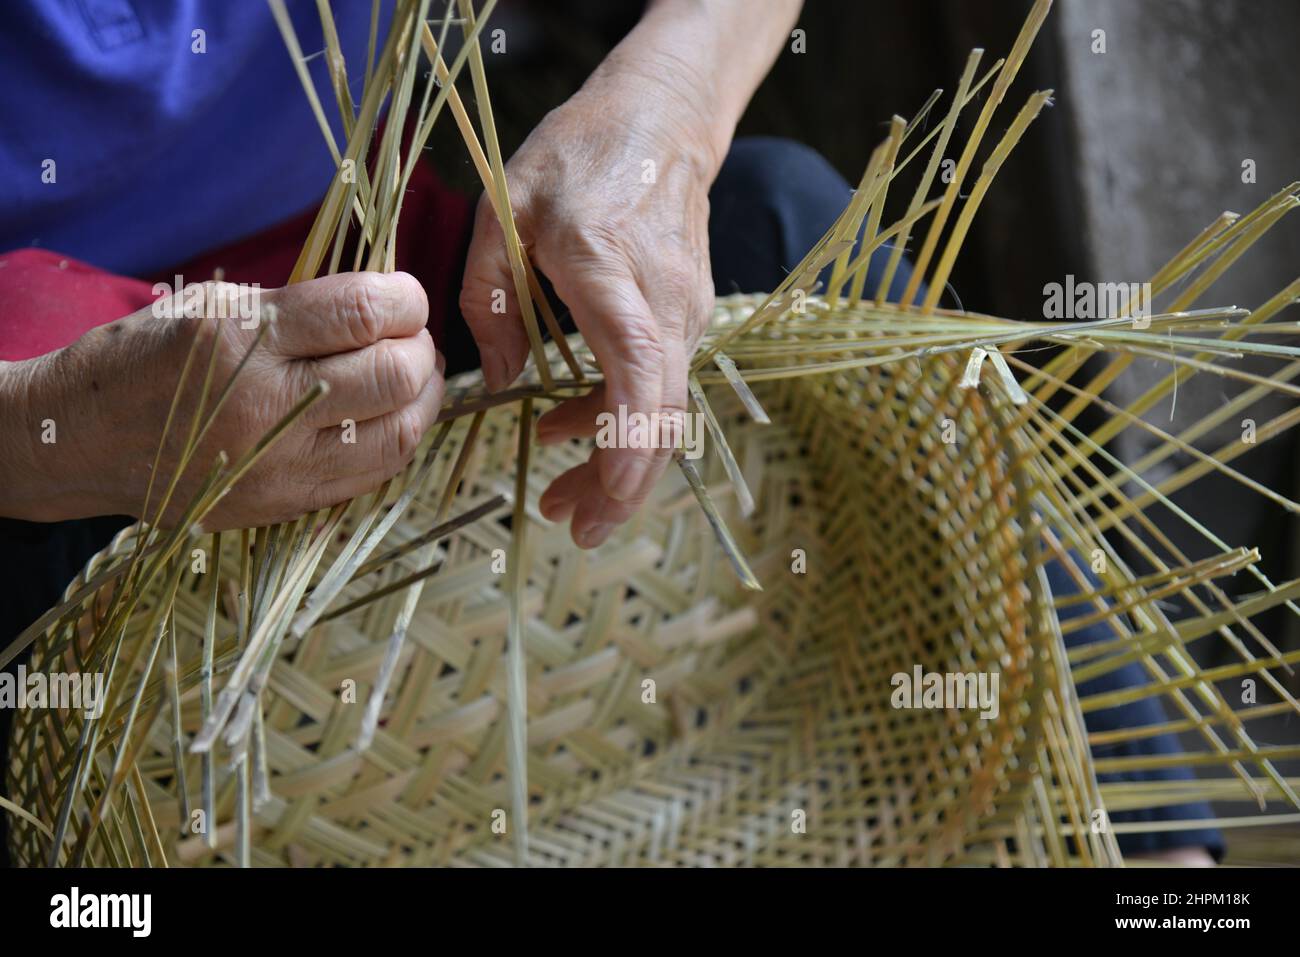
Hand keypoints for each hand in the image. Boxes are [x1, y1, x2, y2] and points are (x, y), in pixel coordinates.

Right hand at [0, 271, 442, 529]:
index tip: (406, 296)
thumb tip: (387, 304)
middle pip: (394, 376)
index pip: (362, 313)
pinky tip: (388, 416)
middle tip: (411, 337)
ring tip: (413, 376)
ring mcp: (279, 465)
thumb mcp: (215, 304)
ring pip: (397, 435)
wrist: (84, 441)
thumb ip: (302, 305)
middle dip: (421, 349)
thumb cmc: (150, 357)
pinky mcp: (285, 504)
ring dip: (422, 399)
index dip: (406, 299)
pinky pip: (372, 474)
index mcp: (243, 340)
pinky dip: (396, 438)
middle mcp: (266, 406)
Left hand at [459, 71, 716, 548]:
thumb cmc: (572, 158)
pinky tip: (571, 427)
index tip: (605, 496)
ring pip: (663, 408)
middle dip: (623, 483)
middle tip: (576, 529)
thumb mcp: (502, 212)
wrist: (659, 120)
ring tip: (562, 500)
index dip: (626, 442)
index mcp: (610, 269)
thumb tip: (496, 383)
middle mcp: (663, 299)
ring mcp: (685, 311)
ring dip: (618, 461)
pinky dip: (621, 419)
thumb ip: (489, 299)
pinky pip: (659, 383)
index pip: (637, 371)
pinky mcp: (687, 317)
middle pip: (661, 412)